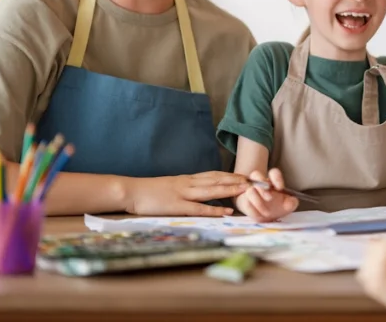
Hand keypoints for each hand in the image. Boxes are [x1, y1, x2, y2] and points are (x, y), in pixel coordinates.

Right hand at [125, 171, 250, 215]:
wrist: (131, 191)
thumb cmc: (148, 192)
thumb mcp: (170, 186)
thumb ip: (184, 188)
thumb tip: (196, 192)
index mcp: (186, 179)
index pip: (213, 174)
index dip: (230, 175)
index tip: (244, 175)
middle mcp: (188, 183)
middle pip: (217, 179)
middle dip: (236, 180)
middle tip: (253, 180)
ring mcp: (183, 194)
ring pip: (212, 190)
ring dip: (230, 189)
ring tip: (246, 190)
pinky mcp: (178, 206)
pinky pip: (200, 208)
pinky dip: (215, 209)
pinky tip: (227, 210)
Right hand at [235, 168, 298, 221]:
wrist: (265, 216)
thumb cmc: (277, 207)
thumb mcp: (288, 205)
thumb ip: (292, 202)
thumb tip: (291, 201)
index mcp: (272, 181)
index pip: (273, 173)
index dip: (276, 178)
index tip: (280, 188)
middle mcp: (260, 182)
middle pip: (256, 175)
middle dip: (263, 187)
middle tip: (270, 198)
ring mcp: (250, 190)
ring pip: (250, 190)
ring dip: (258, 201)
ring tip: (266, 212)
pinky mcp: (243, 200)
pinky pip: (245, 203)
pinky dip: (253, 210)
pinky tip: (259, 215)